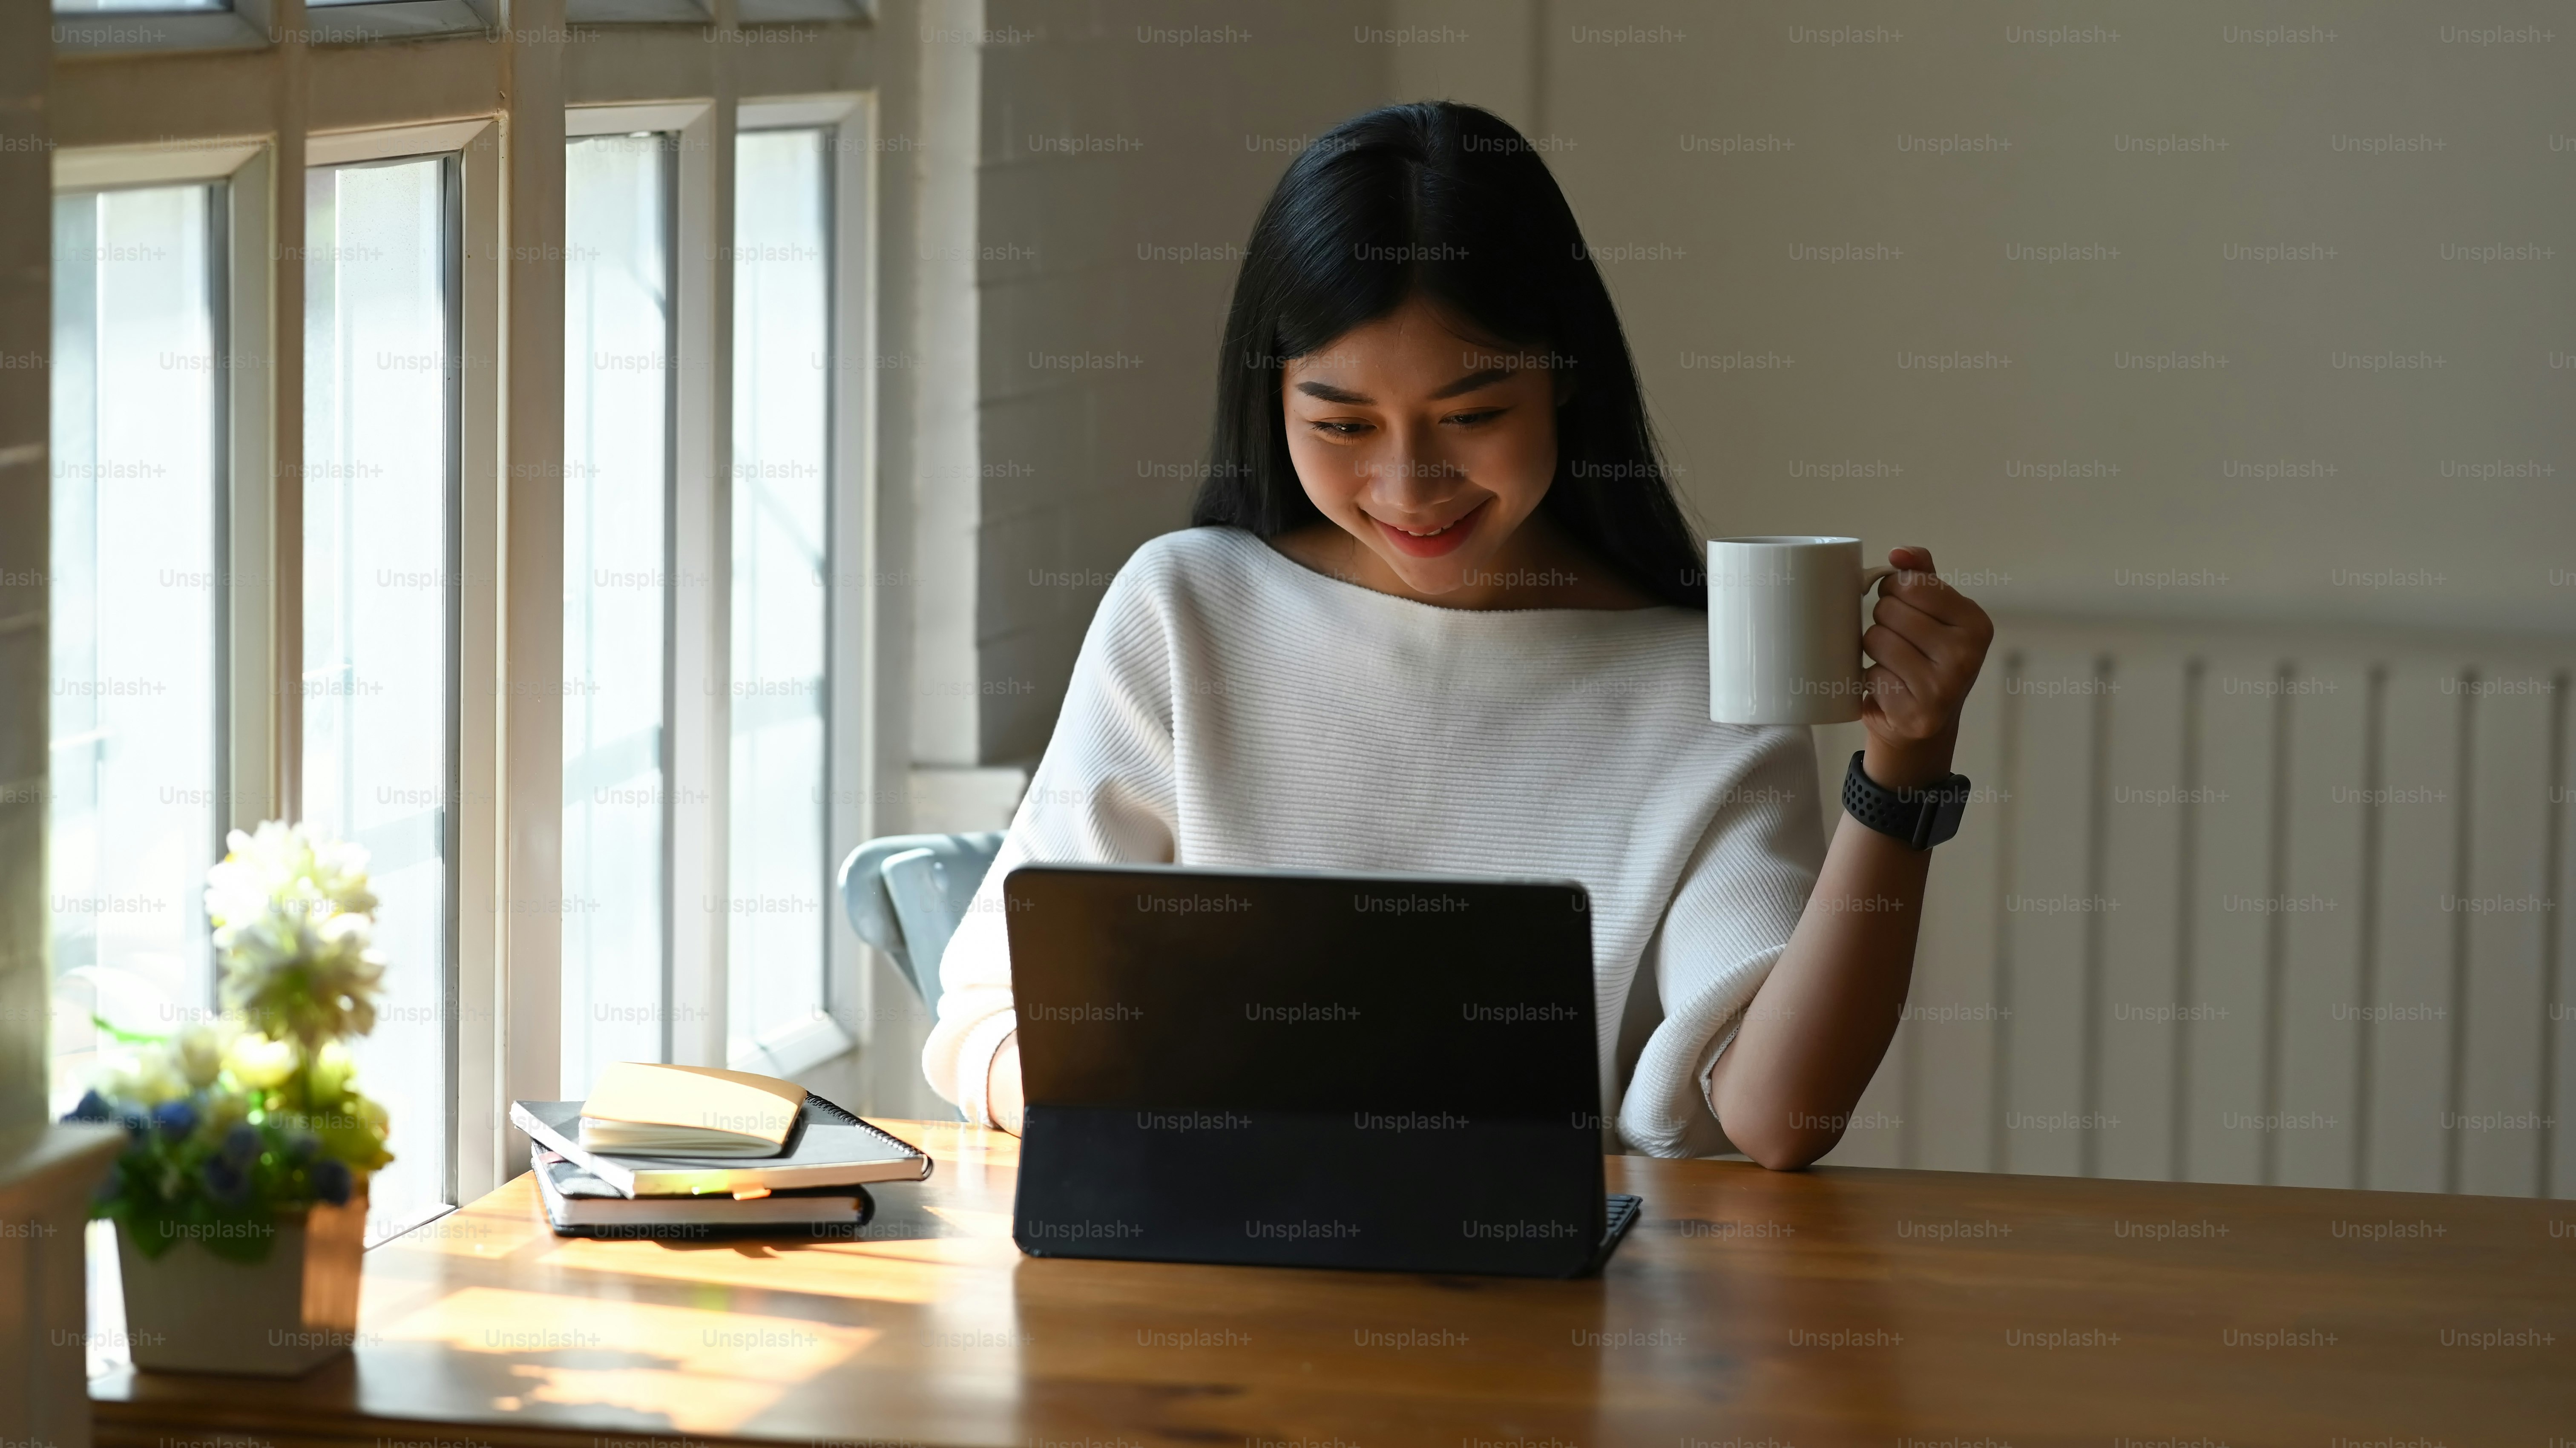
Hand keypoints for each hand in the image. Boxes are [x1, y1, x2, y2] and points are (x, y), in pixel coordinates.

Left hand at [1859, 546, 1993, 787]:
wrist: (1924, 722)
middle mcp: (1966, 655)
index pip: (1911, 583)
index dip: (1894, 591)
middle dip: (1883, 622)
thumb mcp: (1934, 612)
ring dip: (1874, 650)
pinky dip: (1871, 680)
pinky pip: (1870, 675)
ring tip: (1893, 664)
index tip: (1903, 606)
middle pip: (1888, 611)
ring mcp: (1943, 688)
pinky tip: (1890, 688)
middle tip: (1898, 641)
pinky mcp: (1915, 714)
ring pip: (1875, 640)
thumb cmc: (1926, 656)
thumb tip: (1898, 552)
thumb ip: (1921, 574)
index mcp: (1976, 623)